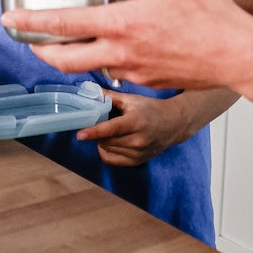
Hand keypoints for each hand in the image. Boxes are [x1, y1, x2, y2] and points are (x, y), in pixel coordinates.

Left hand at [2, 0, 252, 95]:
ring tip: (64, 43)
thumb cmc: (209, 14)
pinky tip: (111, 47)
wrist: (239, 54)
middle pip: (65, 60)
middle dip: (40, 52)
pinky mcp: (149, 83)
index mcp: (121, 25)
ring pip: (90, 69)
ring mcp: (135, 73)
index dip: (32, 24)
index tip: (10, 23)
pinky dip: (103, 61)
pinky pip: (116, 73)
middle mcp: (121, 53)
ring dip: (70, 58)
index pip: (63, 26)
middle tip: (28, 42)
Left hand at [76, 90, 195, 165]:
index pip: (111, 129)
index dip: (94, 132)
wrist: (173, 124)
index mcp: (136, 121)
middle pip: (106, 140)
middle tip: (96, 122)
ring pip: (108, 150)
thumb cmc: (151, 109)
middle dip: (96, 133)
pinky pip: (112, 160)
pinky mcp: (138, 161)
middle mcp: (138, 140)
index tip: (79, 135)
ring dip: (101, 141)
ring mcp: (139, 153)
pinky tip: (109, 142)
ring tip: (107, 131)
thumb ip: (109, 97)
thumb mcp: (131, 99)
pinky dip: (106, 151)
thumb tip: (89, 90)